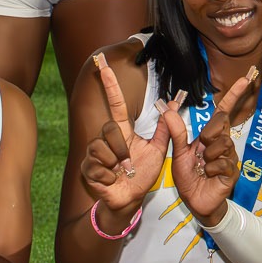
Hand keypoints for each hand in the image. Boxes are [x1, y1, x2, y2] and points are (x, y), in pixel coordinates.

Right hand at [80, 53, 181, 218]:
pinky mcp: (88, 168)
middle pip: (110, 129)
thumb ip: (165, 129)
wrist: (130, 199)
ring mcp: (95, 153)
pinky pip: (97, 166)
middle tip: (129, 164)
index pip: (116, 103)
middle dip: (122, 148)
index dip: (110, 84)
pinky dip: (109, 177)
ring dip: (116, 164)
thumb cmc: (143, 174)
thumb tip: (173, 106)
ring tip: (120, 172)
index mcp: (123, 132)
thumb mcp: (158, 151)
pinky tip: (111, 180)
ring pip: (102, 148)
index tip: (104, 64)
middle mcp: (107, 138)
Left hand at [166, 65, 258, 224]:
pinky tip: (209, 176)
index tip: (246, 78)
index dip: (234, 94)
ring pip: (222, 144)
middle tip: (199, 152)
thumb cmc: (188, 177)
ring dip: (208, 156)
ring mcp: (230, 157)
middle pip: (220, 125)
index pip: (224, 111)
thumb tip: (168, 108)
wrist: (195, 203)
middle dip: (207, 136)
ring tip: (203, 167)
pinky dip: (211, 170)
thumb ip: (175, 132)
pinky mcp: (233, 172)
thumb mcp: (177, 154)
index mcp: (210, 136)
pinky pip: (223, 163)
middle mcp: (223, 143)